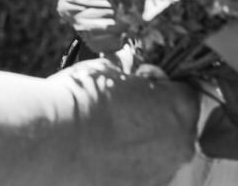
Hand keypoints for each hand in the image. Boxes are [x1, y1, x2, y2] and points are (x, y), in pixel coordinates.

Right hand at [48, 58, 200, 185]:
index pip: (184, 89)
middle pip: (177, 123)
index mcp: (182, 106)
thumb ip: (132, 67)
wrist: (53, 144)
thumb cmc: (82, 101)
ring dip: (143, 141)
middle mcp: (181, 144)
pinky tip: (103, 153)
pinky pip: (143, 172)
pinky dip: (129, 164)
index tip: (140, 80)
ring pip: (160, 151)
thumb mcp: (111, 68)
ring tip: (107, 133)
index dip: (161, 83)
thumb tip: (131, 63)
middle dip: (156, 114)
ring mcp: (162, 174)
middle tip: (122, 106)